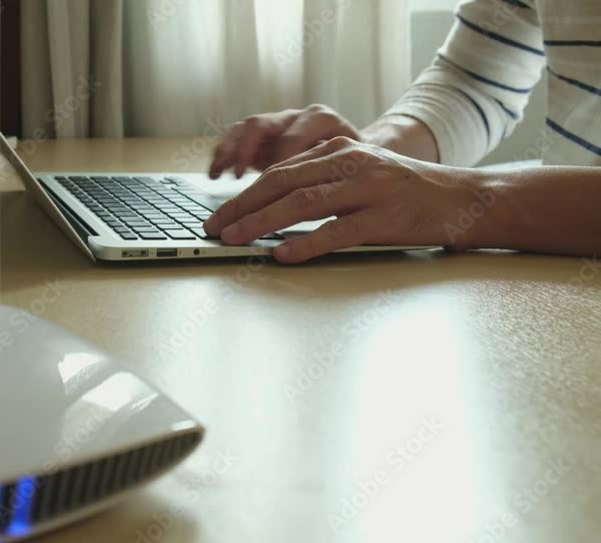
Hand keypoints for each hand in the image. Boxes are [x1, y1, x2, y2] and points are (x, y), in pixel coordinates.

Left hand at [203, 137, 492, 262]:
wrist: (466, 199)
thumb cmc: (408, 193)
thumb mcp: (362, 175)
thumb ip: (322, 184)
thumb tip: (271, 211)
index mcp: (340, 150)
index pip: (279, 171)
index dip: (243, 194)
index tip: (218, 214)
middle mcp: (351, 163)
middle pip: (282, 183)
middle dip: (242, 207)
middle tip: (214, 227)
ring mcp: (369, 188)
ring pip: (302, 203)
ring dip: (262, 223)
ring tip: (235, 239)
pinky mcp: (386, 217)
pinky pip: (337, 231)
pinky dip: (306, 244)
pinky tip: (283, 255)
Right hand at [209, 104, 360, 178]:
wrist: (370, 152)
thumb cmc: (364, 169)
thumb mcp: (359, 175)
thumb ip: (339, 185)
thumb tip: (325, 215)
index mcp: (324, 121)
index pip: (292, 138)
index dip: (277, 164)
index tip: (267, 188)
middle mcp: (299, 116)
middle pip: (262, 127)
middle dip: (242, 155)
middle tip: (235, 181)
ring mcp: (280, 123)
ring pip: (246, 128)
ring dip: (228, 150)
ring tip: (217, 174)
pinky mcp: (267, 135)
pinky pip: (238, 136)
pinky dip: (225, 152)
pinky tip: (217, 173)